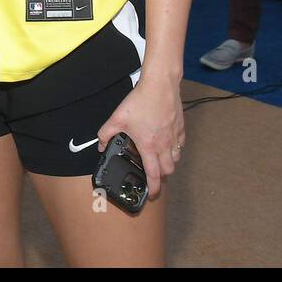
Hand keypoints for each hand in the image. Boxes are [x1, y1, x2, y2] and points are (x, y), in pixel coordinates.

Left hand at [97, 72, 184, 199]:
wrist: (159, 86)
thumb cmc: (139, 102)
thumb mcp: (116, 118)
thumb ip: (106, 133)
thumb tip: (101, 145)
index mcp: (149, 146)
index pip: (154, 174)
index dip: (154, 188)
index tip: (152, 194)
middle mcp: (164, 145)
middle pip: (169, 170)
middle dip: (162, 176)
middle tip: (154, 175)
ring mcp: (174, 137)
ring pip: (176, 159)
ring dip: (169, 164)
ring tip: (159, 161)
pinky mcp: (180, 128)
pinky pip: (180, 145)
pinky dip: (175, 150)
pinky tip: (167, 144)